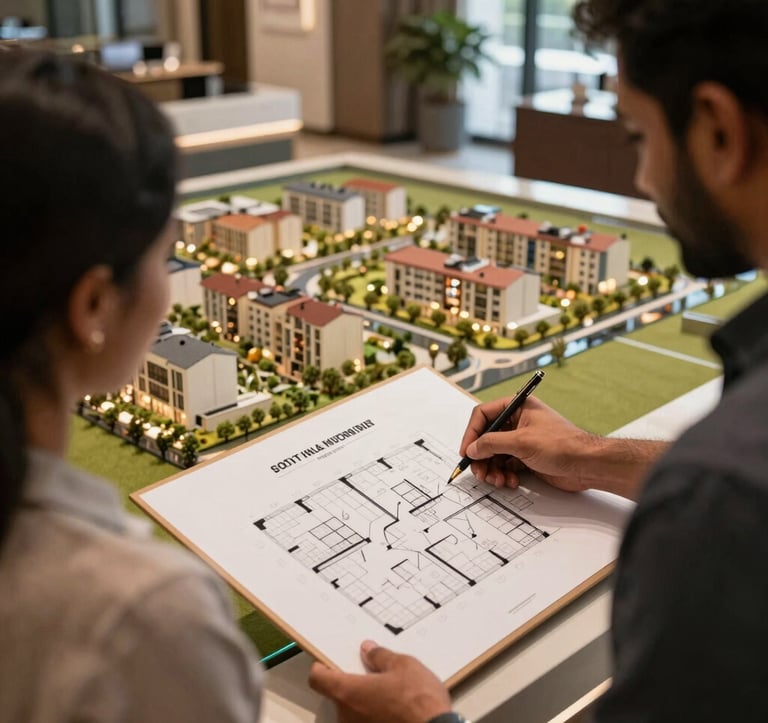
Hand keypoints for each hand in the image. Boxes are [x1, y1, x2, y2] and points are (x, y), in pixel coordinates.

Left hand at [308, 640, 450, 722]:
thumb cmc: (420, 703)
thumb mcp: (404, 666)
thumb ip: (380, 657)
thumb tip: (369, 650)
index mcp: (349, 692)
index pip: (318, 679)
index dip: (321, 667)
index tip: (328, 661)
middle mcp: (347, 716)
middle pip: (338, 694)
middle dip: (353, 683)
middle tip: (373, 674)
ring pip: (354, 711)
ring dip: (365, 701)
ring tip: (391, 693)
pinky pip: (366, 722)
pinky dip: (375, 715)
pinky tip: (395, 710)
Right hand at [459, 395, 598, 492]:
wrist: (587, 465)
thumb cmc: (562, 445)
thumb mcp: (521, 442)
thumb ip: (492, 443)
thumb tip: (472, 448)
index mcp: (517, 407)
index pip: (483, 415)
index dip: (471, 433)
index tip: (466, 452)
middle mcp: (517, 421)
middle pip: (486, 437)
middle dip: (481, 457)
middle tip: (479, 473)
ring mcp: (522, 440)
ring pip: (494, 454)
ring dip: (492, 469)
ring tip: (497, 480)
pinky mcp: (526, 457)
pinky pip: (505, 465)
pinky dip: (503, 474)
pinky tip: (510, 482)